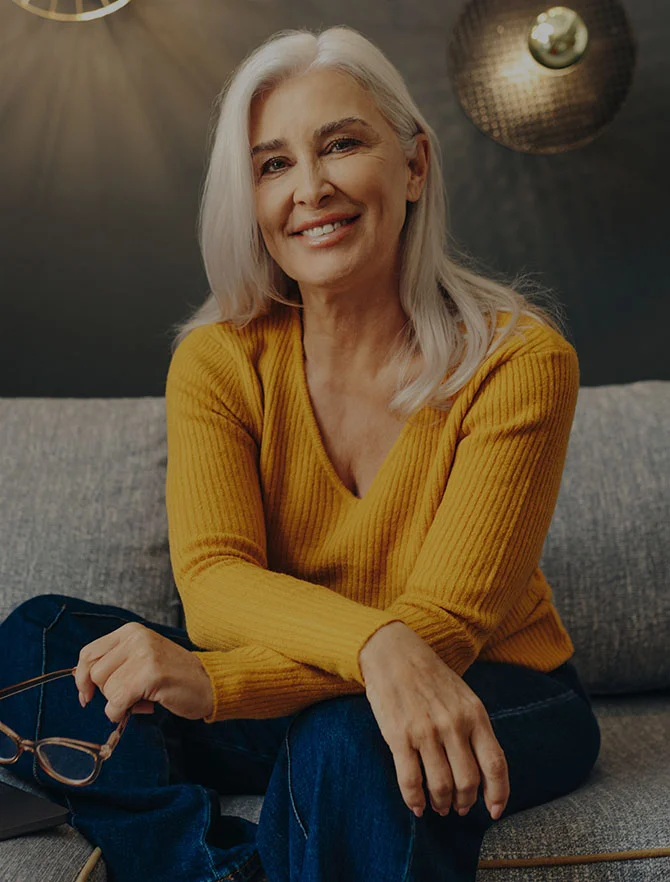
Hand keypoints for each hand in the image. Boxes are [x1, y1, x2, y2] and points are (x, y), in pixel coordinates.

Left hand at [73, 622, 213, 722]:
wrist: (208, 683)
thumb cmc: (173, 676)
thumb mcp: (142, 657)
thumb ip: (116, 662)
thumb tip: (82, 682)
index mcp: (131, 631)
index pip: (88, 653)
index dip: (82, 678)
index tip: (86, 695)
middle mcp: (136, 638)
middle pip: (95, 674)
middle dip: (107, 693)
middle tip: (132, 695)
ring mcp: (144, 654)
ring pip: (107, 690)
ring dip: (120, 704)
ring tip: (144, 698)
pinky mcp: (150, 674)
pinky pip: (116, 703)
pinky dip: (121, 713)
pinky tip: (143, 707)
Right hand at [358, 622, 508, 819]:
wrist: (394, 653)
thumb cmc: (431, 676)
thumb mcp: (464, 696)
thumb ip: (475, 729)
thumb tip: (483, 770)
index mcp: (474, 714)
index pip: (495, 764)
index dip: (498, 794)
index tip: (494, 811)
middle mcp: (453, 724)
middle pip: (468, 781)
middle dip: (465, 802)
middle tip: (458, 807)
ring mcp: (426, 731)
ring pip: (441, 786)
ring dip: (441, 803)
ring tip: (439, 806)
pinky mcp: (399, 735)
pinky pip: (410, 780)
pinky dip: (415, 800)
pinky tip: (417, 805)